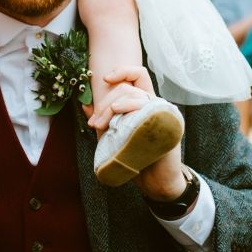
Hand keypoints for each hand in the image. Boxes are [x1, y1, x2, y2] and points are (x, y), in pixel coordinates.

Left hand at [87, 66, 187, 201]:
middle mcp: (154, 104)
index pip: (137, 75)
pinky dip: (129, 110)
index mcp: (144, 102)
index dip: (122, 71)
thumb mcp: (114, 135)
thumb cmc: (136, 157)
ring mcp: (161, 113)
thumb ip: (104, 120)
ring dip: (112, 108)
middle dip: (106, 103)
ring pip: (134, 96)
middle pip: (127, 88)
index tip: (104, 79)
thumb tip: (85, 105)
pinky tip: (118, 121)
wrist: (154, 180)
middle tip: (95, 124)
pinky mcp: (166, 125)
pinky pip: (146, 109)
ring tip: (101, 127)